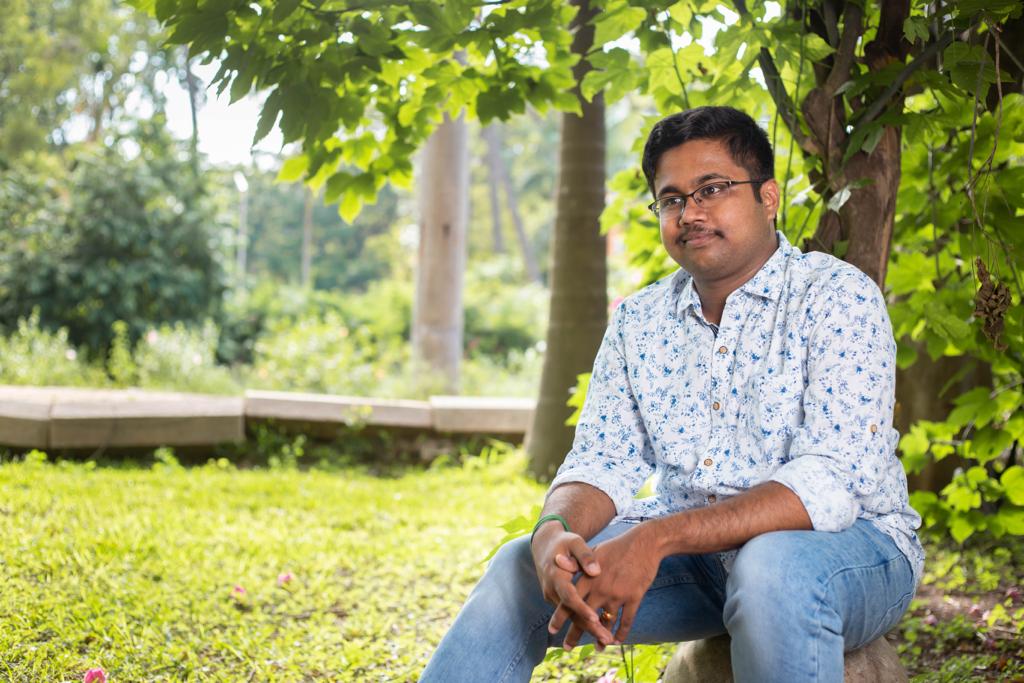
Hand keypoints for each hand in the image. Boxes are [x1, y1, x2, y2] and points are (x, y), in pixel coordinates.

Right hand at [530, 524, 614, 646]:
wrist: (545, 545)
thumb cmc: (565, 542)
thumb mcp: (575, 542)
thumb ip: (585, 556)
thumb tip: (596, 571)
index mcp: (555, 575)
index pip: (569, 596)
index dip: (582, 608)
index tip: (596, 618)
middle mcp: (551, 589)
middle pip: (571, 613)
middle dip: (589, 628)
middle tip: (607, 640)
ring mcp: (552, 596)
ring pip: (571, 616)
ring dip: (589, 628)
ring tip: (608, 640)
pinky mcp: (556, 599)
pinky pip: (571, 613)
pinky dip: (584, 622)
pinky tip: (601, 629)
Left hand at [549, 524, 661, 649]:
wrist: (645, 543)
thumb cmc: (617, 547)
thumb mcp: (594, 552)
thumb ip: (576, 562)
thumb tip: (556, 561)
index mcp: (589, 577)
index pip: (570, 601)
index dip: (560, 617)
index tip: (551, 630)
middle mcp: (601, 588)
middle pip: (585, 616)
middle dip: (575, 634)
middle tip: (566, 647)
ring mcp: (618, 594)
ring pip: (607, 622)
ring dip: (601, 637)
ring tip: (597, 648)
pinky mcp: (635, 597)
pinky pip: (627, 620)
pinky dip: (622, 632)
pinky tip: (618, 641)